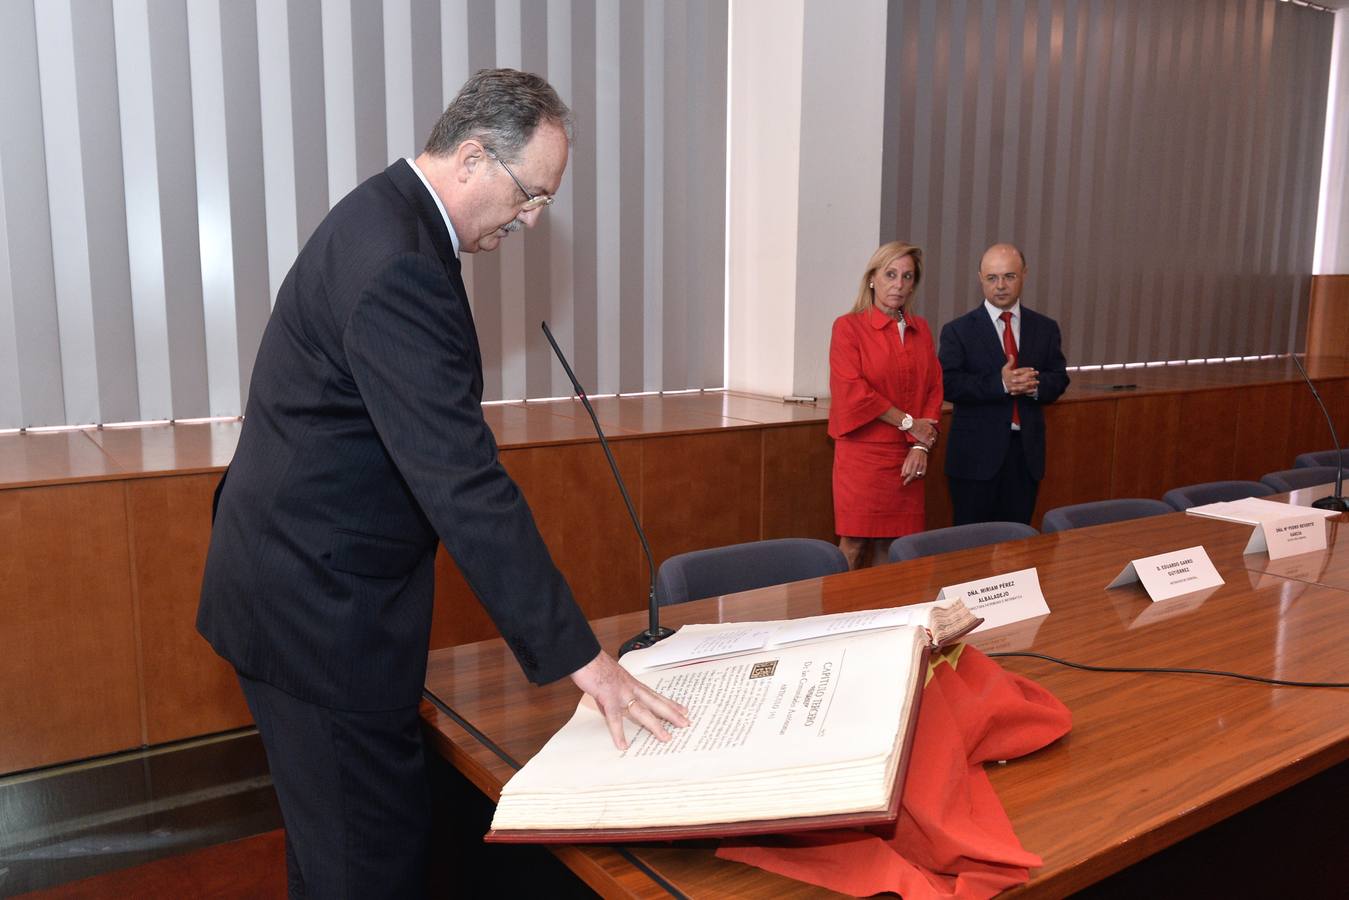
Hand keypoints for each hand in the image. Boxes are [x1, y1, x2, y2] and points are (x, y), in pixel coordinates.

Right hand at [569, 650, 690, 750]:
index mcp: (632, 683)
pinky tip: (622, 744)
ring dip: (655, 725)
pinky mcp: (608, 696)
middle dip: (672, 714)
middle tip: (686, 723)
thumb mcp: (609, 682)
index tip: (683, 710)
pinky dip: (618, 732)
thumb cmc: (595, 666)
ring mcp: (621, 692)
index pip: (655, 695)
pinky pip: (614, 718)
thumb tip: (609, 713)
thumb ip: (611, 699)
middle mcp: (631, 687)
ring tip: (665, 737)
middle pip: (656, 703)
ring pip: (642, 711)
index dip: (670, 703)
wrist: (585, 655)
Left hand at [901, 446, 928, 485]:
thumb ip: (904, 467)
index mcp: (911, 461)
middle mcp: (916, 463)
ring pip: (917, 475)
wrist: (920, 448)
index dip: (905, 476)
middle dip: (908, 480)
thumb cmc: (912, 454)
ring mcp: (921, 465)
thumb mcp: (906, 459)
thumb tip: (902, 475)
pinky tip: (916, 476)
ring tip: (910, 478)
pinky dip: (919, 476)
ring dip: (913, 478)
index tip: (903, 478)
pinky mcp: (925, 466)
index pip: (907, 472)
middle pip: (912, 475)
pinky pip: (922, 474)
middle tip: (905, 484)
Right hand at [909, 418, 938, 447]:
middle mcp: (931, 431)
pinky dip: (929, 445)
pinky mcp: (924, 439)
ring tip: (929, 444)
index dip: (934, 435)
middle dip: (933, 439)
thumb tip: (937, 421)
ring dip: (931, 442)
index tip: (933, 437)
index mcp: (931, 427)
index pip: (935, 432)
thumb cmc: (917, 422)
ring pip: (932, 441)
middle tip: (931, 441)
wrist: (911, 424)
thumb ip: (932, 421)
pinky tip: (928, 446)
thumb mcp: (925, 420)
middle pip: (934, 437)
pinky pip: (929, 443)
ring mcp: (928, 435)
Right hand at [1001, 354, 1038, 395]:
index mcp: (1011, 374)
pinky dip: (1029, 391)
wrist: (1000, 386)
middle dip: (1032, 376)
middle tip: (1037, 373)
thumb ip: (1010, 362)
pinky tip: (1034, 389)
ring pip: (1025, 385)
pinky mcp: (1016, 392)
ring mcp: (1015, 387)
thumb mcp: (1005, 368)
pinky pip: (1024, 391)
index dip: (1027, 369)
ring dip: (1032, 383)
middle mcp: (1013, 381)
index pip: (1020, 371)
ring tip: (1037, 381)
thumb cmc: (1004, 376)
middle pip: (1024, 378)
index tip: (1033, 369)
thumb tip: (1011, 355)